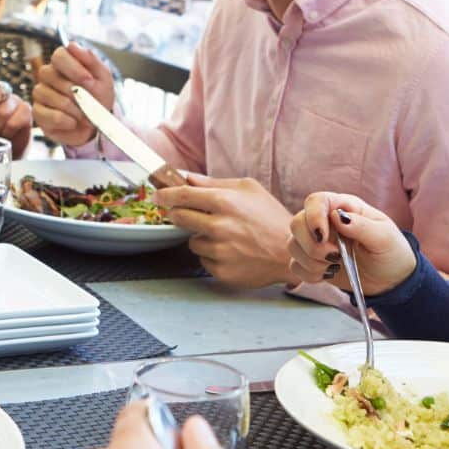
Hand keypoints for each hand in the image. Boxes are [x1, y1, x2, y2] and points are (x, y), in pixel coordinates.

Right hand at [31, 43, 113, 147]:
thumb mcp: (103, 78)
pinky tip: (73, 122)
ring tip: (84, 115)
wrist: (97, 125)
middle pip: (49, 73)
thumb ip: (90, 60)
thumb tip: (73, 45)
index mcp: (65, 63)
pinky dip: (64, 120)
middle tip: (89, 101)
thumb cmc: (99, 98)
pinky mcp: (39, 113)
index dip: (73, 67)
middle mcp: (49, 76)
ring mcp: (41, 94)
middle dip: (73, 90)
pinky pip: (46, 114)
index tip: (88, 80)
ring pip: (48, 94)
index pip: (59, 55)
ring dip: (72, 108)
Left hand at [155, 175, 294, 288]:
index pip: (182, 196)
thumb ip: (215, 183)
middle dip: (178, 215)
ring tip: (226, 237)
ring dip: (201, 238)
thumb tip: (187, 178)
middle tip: (188, 215)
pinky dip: (212, 256)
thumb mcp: (249, 189)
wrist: (291, 251)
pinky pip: (203, 260)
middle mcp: (219, 226)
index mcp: (225, 202)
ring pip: (192, 242)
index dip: (165, 195)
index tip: (157, 196)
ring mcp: (220, 251)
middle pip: (179, 218)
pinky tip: (231, 252)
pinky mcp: (222, 271)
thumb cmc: (271, 217)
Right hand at [286, 193, 418, 295]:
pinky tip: (328, 274)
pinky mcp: (312, 262)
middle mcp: (325, 222)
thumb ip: (362, 226)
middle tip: (335, 256)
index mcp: (343, 208)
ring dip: (312, 262)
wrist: (391, 279)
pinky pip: (295, 266)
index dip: (313, 217)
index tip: (323, 237)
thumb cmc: (391, 252)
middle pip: (297, 223)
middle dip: (312, 245)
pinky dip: (309, 274)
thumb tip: (338, 217)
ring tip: (335, 266)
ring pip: (293, 246)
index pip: (315, 201)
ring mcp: (316, 242)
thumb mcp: (384, 238)